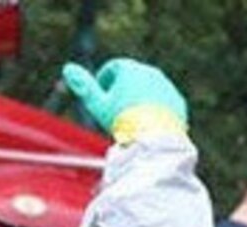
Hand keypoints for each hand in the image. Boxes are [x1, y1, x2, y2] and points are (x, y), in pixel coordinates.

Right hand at [60, 58, 187, 142]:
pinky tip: (147, 124)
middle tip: (115, 108)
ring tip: (131, 119)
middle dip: (122, 89)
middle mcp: (151, 72)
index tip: (101, 92)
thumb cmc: (124, 121)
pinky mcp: (178, 102)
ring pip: (149, 89)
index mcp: (130, 69)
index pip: (114, 66)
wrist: (156, 140)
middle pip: (133, 77)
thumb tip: (68, 68)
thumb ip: (84, 86)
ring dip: (139, 99)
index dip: (105, 79)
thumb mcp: (99, 104)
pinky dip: (155, 109)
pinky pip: (163, 102)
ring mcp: (166, 86)